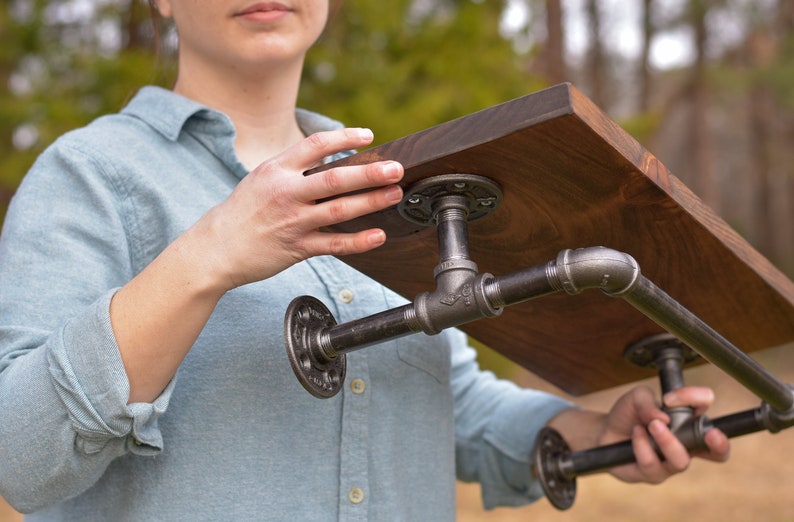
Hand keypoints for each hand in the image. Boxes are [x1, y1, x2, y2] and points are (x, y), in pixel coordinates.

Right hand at [192, 127, 403, 291]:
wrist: (216, 247)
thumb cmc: (245, 210)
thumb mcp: (263, 177)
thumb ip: (295, 167)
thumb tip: (334, 155)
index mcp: (277, 169)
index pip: (316, 145)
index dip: (345, 138)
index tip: (369, 136)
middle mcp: (286, 193)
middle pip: (334, 179)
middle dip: (369, 173)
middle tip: (395, 168)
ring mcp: (292, 221)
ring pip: (339, 211)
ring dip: (371, 202)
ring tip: (395, 193)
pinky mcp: (297, 248)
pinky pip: (333, 245)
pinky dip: (358, 241)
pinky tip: (379, 235)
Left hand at [600, 385, 730, 483]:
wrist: (605, 432)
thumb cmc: (628, 414)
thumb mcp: (635, 398)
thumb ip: (647, 400)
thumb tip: (663, 417)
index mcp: (688, 421)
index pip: (706, 410)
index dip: (698, 400)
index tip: (670, 397)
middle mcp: (686, 444)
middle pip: (719, 452)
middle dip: (721, 444)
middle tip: (712, 434)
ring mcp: (671, 462)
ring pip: (681, 460)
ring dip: (668, 441)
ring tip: (653, 425)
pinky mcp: (654, 474)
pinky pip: (653, 464)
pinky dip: (642, 445)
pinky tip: (635, 434)